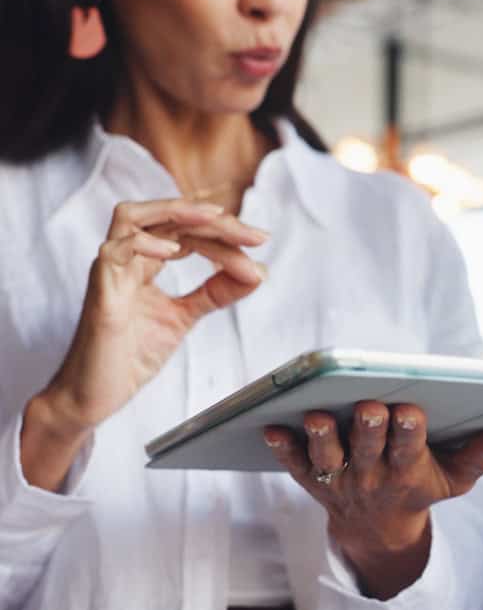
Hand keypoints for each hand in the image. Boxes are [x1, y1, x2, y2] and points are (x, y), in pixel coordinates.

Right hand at [37, 198, 268, 435]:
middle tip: (252, 235)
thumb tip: (258, 271)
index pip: (185, 230)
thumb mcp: (184, 317)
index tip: (260, 243)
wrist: (95, 396)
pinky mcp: (100, 294)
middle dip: (213, 220)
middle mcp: (125, 260)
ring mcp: (109, 273)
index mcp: (144, 263)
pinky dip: (144, 244)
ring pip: (131, 216)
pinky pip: (113, 252)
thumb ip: (215, 293)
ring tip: (214, 221)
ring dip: (176, 213)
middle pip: (165, 215)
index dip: (224, 232)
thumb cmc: (130, 356)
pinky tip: (174, 250)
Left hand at [263, 402, 482, 597]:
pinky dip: (282, 449)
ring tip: (316, 416)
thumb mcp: (454, 480)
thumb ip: (481, 456)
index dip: (409, 432)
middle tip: (368, 407)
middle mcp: (371, 476)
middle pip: (367, 450)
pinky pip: (293, 466)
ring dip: (321, 439)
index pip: (409, 449)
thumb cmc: (419, 490)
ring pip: (327, 458)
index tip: (410, 411)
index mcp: (407, 472)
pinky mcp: (312, 481)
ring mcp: (339, 480)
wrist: (377, 530)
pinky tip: (269, 428)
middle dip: (369, 429)